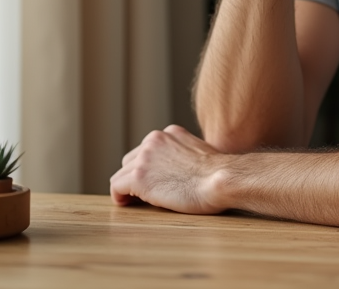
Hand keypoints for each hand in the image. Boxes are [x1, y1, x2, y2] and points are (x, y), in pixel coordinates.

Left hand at [110, 125, 228, 213]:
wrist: (221, 179)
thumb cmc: (219, 174)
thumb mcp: (200, 153)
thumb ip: (184, 155)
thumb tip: (179, 169)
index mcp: (170, 133)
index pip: (147, 150)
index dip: (148, 169)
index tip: (153, 182)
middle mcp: (154, 140)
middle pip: (130, 161)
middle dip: (135, 177)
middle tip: (144, 194)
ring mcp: (145, 158)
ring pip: (121, 174)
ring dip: (128, 188)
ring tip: (137, 202)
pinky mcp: (138, 177)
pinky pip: (116, 187)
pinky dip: (120, 197)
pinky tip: (128, 204)